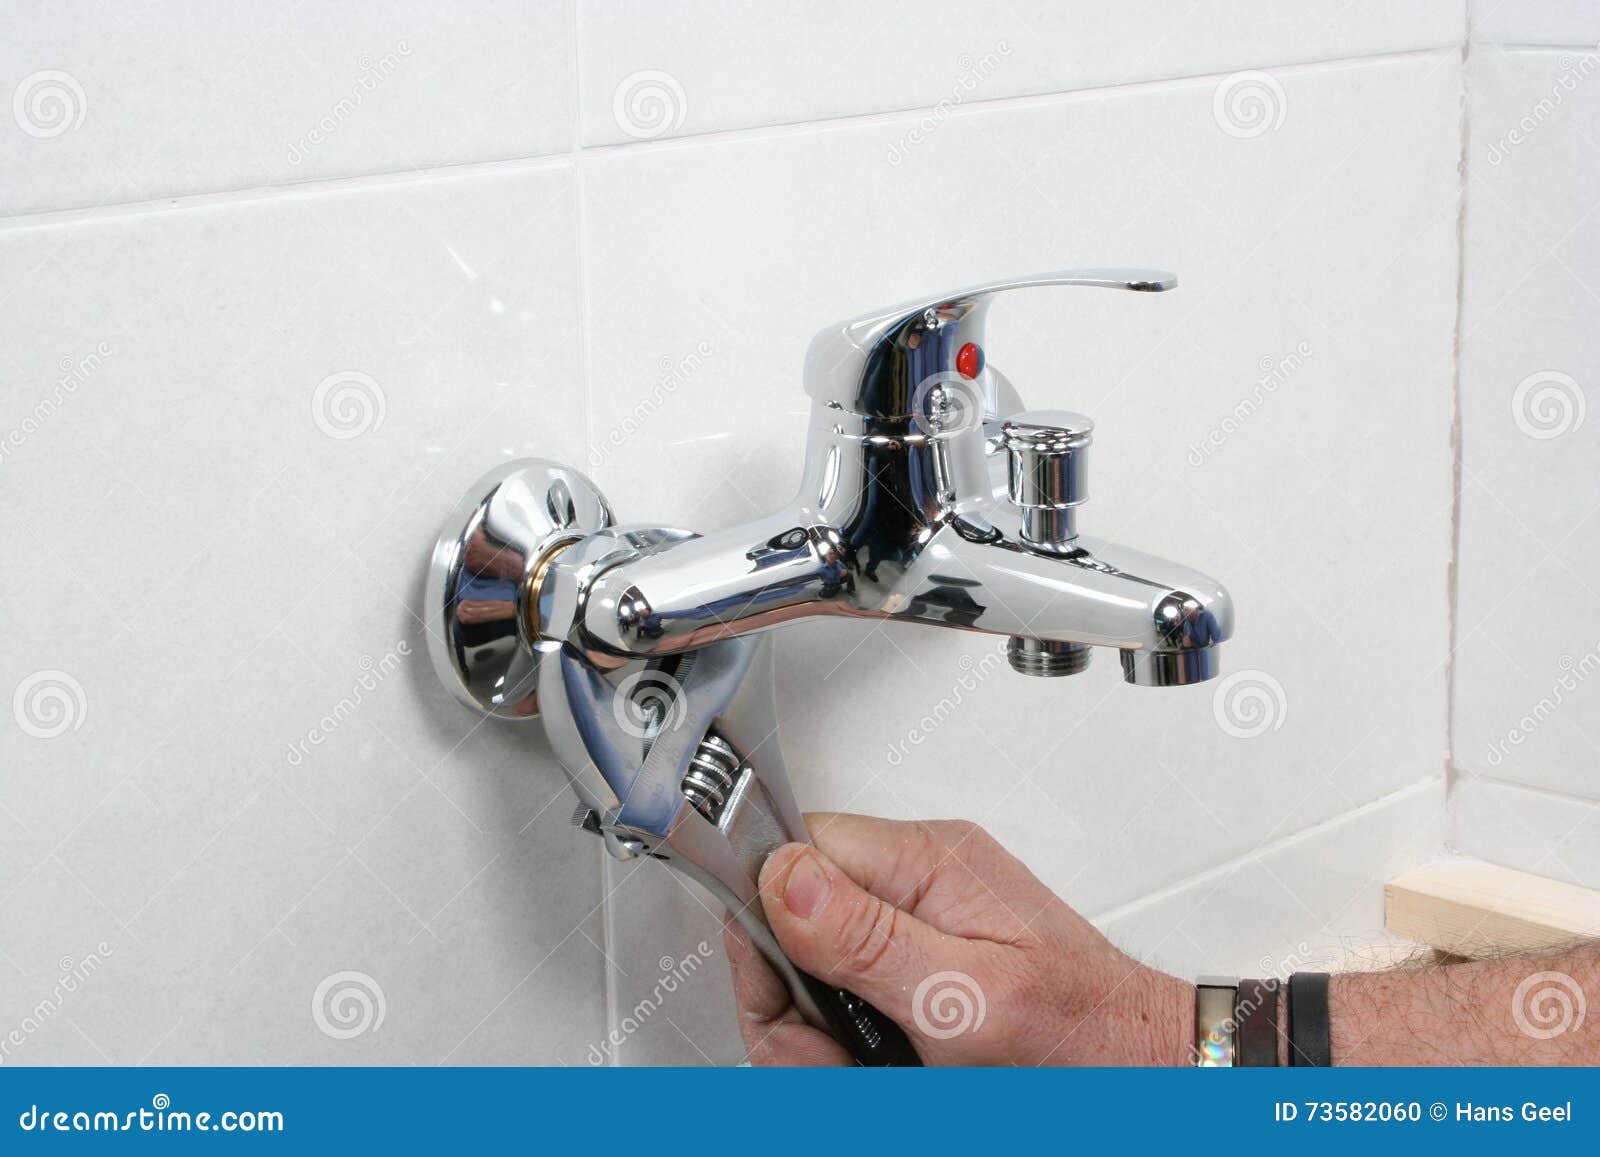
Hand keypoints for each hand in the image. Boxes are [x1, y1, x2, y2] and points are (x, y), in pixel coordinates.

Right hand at [723, 813, 1192, 1064]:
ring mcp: (913, 930)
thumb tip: (786, 876)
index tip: (789, 994)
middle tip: (831, 1057)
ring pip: (805, 975)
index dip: (769, 925)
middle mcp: (914, 884)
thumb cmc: (1080, 1036)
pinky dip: (840, 1051)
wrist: (1138, 1076)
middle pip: (787, 921)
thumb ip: (871, 937)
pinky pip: (839, 1003)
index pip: (795, 849)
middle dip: (791, 1003)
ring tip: (863, 1073)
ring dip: (814, 1039)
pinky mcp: (913, 973)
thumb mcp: (966, 994)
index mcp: (926, 860)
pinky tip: (875, 1071)